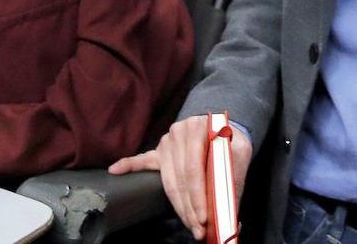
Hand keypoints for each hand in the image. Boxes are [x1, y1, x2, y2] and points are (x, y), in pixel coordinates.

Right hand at [107, 115, 251, 239]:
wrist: (224, 126)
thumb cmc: (232, 142)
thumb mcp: (241, 152)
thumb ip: (234, 177)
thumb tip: (229, 212)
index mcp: (200, 128)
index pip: (194, 169)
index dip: (198, 196)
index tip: (204, 219)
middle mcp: (179, 132)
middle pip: (180, 179)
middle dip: (189, 208)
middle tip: (198, 229)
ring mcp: (167, 141)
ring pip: (169, 180)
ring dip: (178, 206)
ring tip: (189, 224)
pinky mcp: (159, 150)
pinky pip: (142, 160)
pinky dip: (127, 164)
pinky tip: (115, 170)